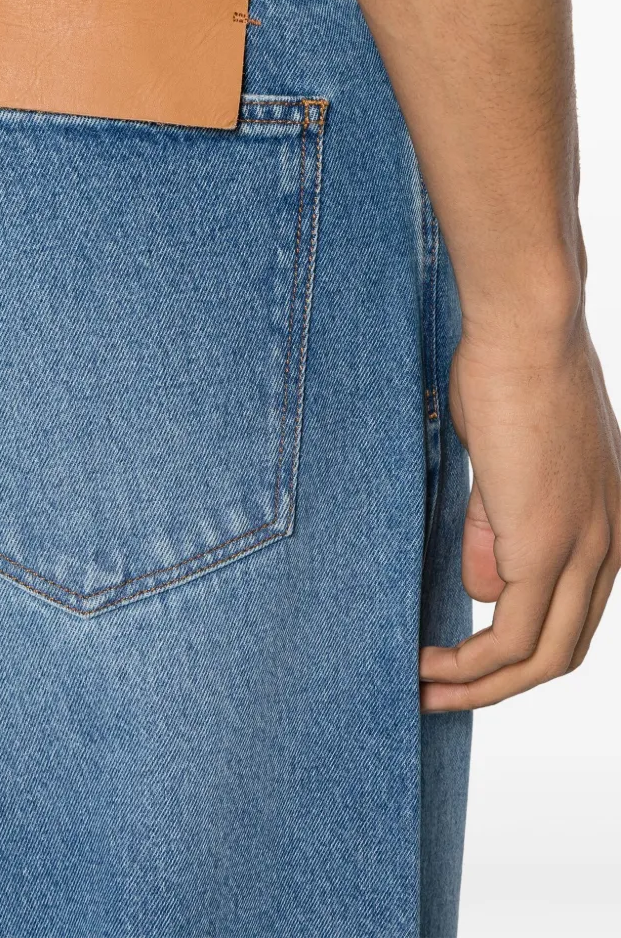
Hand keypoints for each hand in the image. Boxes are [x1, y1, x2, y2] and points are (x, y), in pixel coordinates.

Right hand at [419, 313, 620, 710]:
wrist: (526, 331)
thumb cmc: (509, 375)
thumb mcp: (505, 466)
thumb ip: (497, 529)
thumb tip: (481, 590)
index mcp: (607, 526)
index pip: (571, 617)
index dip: (517, 652)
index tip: (462, 661)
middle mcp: (609, 546)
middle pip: (562, 652)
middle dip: (499, 687)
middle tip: (440, 694)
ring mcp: (584, 548)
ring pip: (541, 657)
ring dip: (480, 687)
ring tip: (424, 691)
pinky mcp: (547, 545)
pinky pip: (511, 635)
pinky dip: (471, 664)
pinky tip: (432, 664)